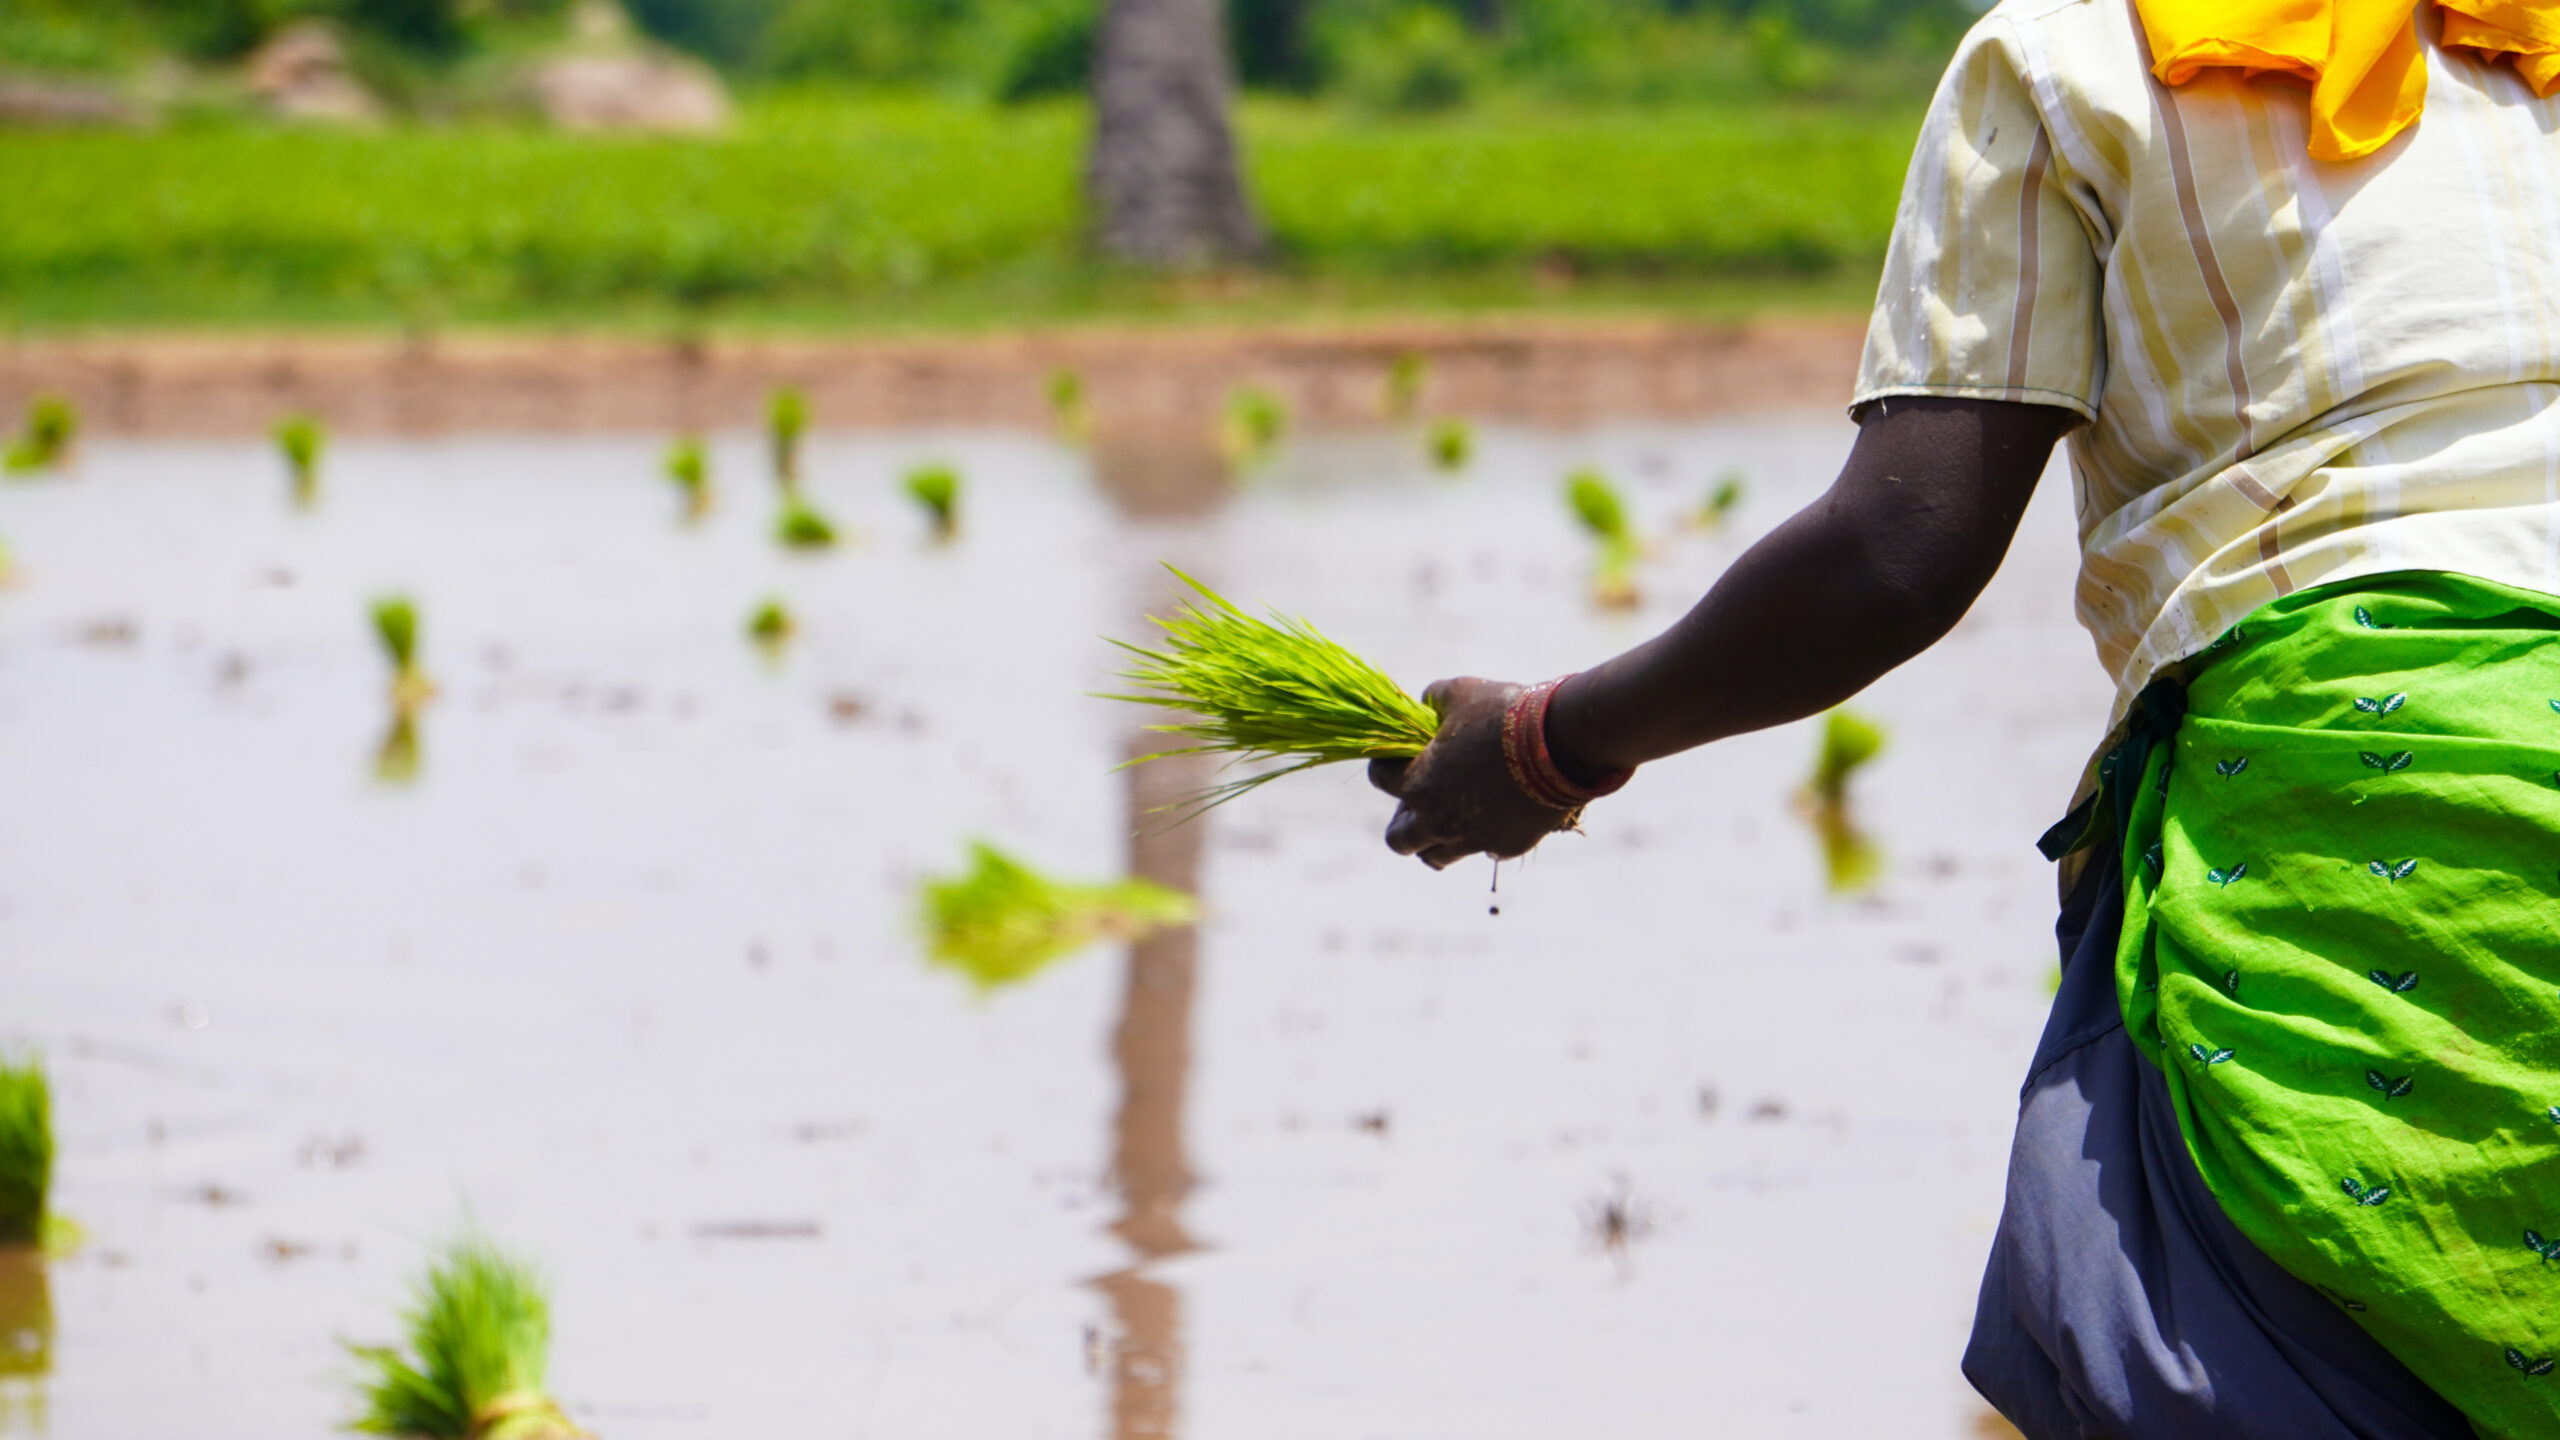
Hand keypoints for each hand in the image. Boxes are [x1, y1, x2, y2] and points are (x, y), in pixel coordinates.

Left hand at [1367, 677, 1578, 868]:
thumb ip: (1432, 700)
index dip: (1386, 766)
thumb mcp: (1460, 692)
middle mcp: (1439, 821)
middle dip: (1403, 820)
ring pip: (1437, 857)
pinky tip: (1495, 816)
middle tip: (1420, 800)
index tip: (1400, 758)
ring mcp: (1473, 839)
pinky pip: (1486, 850)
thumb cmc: (1503, 713)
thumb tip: (1425, 704)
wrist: (1562, 741)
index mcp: (1419, 784)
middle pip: (1399, 840)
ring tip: (1448, 818)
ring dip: (1436, 839)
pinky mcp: (1508, 846)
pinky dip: (1484, 837)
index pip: (1379, 780)